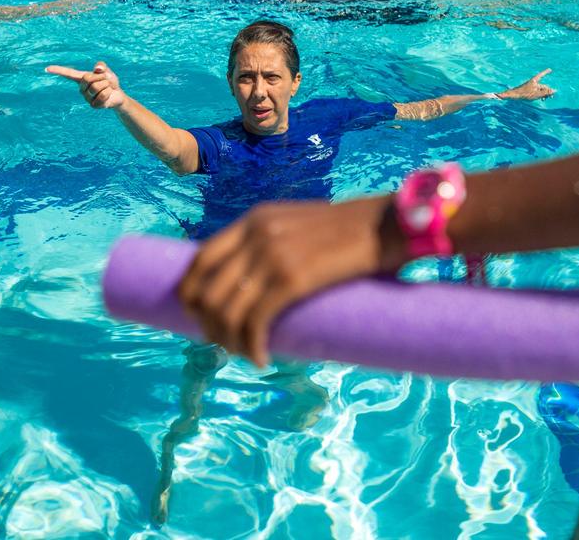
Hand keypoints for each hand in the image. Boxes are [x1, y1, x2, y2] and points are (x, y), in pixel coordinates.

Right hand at [45, 61, 126, 108]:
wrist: (117, 95)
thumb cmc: (109, 81)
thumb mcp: (106, 70)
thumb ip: (101, 66)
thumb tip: (98, 69)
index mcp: (81, 78)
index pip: (68, 74)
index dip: (58, 70)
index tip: (46, 69)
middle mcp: (81, 88)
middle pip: (88, 78)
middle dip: (101, 77)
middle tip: (106, 80)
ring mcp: (86, 98)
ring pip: (96, 87)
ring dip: (106, 84)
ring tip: (107, 87)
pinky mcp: (93, 105)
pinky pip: (102, 95)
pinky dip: (109, 92)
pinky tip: (108, 95)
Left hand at [177, 195, 403, 365]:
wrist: (388, 223)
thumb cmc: (351, 230)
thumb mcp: (299, 224)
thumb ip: (274, 241)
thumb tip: (256, 281)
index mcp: (254, 220)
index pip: (200, 259)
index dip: (190, 293)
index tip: (199, 317)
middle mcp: (256, 235)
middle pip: (207, 291)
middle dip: (210, 325)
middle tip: (226, 343)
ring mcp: (272, 256)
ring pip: (227, 311)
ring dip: (230, 342)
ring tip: (246, 354)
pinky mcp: (293, 279)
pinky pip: (256, 322)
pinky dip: (252, 347)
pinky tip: (262, 358)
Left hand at [499, 69, 553, 100]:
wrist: (514, 96)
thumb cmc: (524, 94)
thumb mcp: (537, 94)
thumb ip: (546, 92)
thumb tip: (555, 90)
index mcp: (535, 81)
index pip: (542, 75)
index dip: (546, 72)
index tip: (550, 69)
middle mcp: (534, 83)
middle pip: (543, 86)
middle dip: (548, 91)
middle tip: (551, 97)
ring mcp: (531, 87)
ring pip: (541, 90)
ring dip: (544, 94)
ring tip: (545, 99)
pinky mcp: (530, 90)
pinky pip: (537, 92)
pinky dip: (540, 95)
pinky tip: (542, 99)